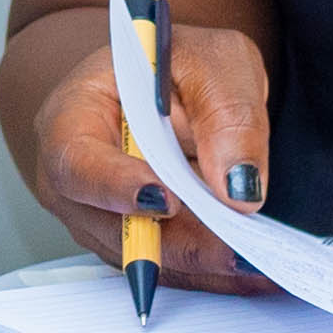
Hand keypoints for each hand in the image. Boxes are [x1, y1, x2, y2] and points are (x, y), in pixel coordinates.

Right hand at [21, 20, 280, 294]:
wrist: (172, 80)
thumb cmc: (176, 61)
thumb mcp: (215, 61)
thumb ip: (227, 113)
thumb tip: (237, 187)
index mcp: (70, 116)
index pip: (75, 161)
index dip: (115, 187)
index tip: (167, 200)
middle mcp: (74, 177)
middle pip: (112, 227)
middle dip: (181, 243)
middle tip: (238, 248)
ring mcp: (101, 216)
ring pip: (147, 257)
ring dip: (204, 264)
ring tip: (261, 262)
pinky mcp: (136, 240)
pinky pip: (171, 267)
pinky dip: (213, 271)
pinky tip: (256, 267)